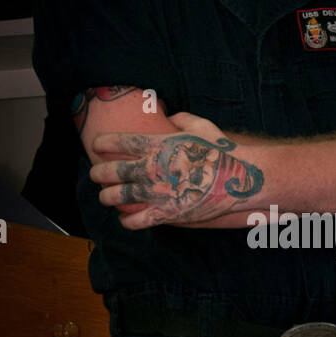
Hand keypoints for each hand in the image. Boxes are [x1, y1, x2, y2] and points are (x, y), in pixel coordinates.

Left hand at [89, 115, 263, 227]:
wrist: (240, 178)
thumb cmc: (221, 151)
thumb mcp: (201, 125)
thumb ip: (181, 119)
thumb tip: (170, 115)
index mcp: (158, 145)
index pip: (118, 142)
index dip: (102, 143)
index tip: (96, 145)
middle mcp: (153, 169)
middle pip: (113, 172)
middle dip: (99, 173)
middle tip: (95, 174)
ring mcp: (159, 193)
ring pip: (120, 197)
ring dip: (108, 197)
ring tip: (105, 197)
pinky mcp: (168, 214)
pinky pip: (138, 221)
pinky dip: (127, 221)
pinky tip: (125, 219)